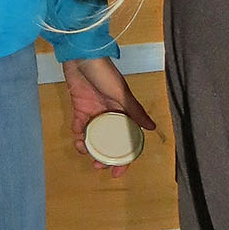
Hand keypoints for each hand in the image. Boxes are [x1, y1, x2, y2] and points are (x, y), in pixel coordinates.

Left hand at [63, 55, 156, 171]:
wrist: (81, 56)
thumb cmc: (104, 73)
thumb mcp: (122, 93)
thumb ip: (135, 111)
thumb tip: (152, 129)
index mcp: (123, 113)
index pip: (126, 140)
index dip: (124, 158)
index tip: (117, 173)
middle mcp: (110, 115)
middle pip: (108, 142)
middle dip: (103, 156)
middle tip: (97, 165)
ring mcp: (94, 112)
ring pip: (92, 136)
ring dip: (88, 146)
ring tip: (84, 150)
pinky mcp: (79, 107)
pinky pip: (78, 126)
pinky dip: (77, 133)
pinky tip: (76, 137)